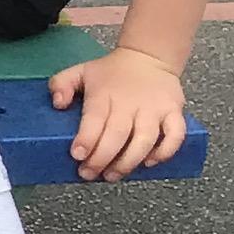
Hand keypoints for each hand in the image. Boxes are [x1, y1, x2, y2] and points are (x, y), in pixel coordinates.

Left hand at [52, 45, 189, 179]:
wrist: (148, 57)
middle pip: (118, 134)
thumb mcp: (80, 71)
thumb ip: (61, 84)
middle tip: (89, 174)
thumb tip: (57, 104)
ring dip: (129, 161)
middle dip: (102, 158)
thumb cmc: (110, 72)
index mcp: (104, 93)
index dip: (87, 139)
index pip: (95, 118)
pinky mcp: (174, 112)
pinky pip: (176, 135)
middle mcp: (130, 102)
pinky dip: (165, 151)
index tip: (78, 156)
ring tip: (113, 175)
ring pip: (145, 139)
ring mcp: (155, 108)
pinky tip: (149, 162)